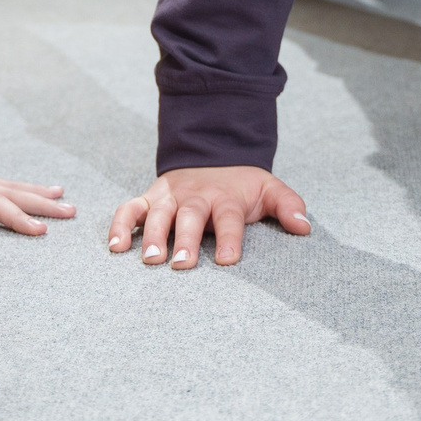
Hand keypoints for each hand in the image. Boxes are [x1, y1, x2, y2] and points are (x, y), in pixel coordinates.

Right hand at [107, 165, 309, 268]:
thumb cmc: (241, 185)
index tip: (227, 260)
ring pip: (158, 214)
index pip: (229, 218)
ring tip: (149, 259)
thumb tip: (304, 227)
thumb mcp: (269, 188)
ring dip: (151, 235)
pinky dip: (119, 225)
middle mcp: (196, 196)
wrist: (212, 154)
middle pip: (190, 217)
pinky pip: (129, 209)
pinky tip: (115, 248)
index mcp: (226, 197)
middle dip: (184, 240)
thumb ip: (289, 205)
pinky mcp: (149, 198)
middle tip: (181, 265)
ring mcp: (170, 197)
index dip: (229, 238)